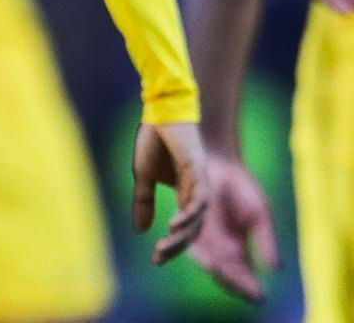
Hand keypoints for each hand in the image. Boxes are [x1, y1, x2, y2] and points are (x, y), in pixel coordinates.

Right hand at [134, 121, 208, 264]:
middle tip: (159, 258)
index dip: (171, 245)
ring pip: (198, 219)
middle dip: (176, 247)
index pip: (184, 228)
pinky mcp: (200, 171)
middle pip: (193, 230)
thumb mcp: (143, 176)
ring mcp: (201, 183)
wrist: (159, 113)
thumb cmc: (153, 140)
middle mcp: (197, 193)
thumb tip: (140, 229)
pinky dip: (188, 215)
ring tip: (165, 246)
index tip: (155, 260)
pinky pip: (199, 201)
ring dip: (182, 236)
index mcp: (185, 194)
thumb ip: (144, 202)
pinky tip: (173, 225)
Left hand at [190, 151, 278, 300]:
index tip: (259, 297)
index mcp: (236, 250)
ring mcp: (200, 235)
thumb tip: (276, 269)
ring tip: (222, 274)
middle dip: (233, 282)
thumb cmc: (242, 189)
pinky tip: (204, 255)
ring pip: (205, 258)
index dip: (249, 286)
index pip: (242, 274)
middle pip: (224, 271)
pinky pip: (188, 237)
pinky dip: (196, 249)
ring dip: (213, 269)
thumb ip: (265, 241)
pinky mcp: (185, 219)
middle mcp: (215, 247)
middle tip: (243, 290)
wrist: (218, 163)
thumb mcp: (259, 216)